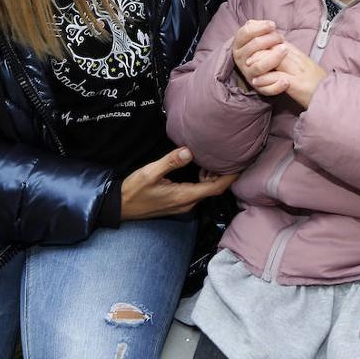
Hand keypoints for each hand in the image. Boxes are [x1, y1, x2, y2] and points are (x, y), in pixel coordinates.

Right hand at [118, 147, 236, 220]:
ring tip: (211, 158)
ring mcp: (183, 204)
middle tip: (224, 154)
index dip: (230, 177)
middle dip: (222, 173)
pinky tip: (198, 167)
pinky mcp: (178, 202)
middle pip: (213, 189)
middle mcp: (187, 203)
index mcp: (184, 196)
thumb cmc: (133, 191)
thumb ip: (170, 162)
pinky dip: (202, 179)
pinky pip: (197, 191)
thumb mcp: (149, 173)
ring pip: (206, 190)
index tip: (240, 164)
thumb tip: (189, 151)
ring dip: (212, 176)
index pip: (216, 188)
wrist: (119, 207)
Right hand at [231, 20, 286, 87]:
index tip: (273, 25)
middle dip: (270, 40)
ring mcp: (248, 74)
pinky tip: (287, 81)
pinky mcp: (258, 87)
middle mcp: (241, 60)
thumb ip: (258, 26)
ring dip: (273, 58)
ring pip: (259, 67)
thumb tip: (269, 25)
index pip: (246, 33)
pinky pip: (266, 89)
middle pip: (254, 47)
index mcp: (238, 45)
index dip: (260, 28)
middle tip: (282, 38)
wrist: (260, 68)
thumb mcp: (254, 34)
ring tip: (286, 50)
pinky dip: (276, 86)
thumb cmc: (259, 47)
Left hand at [250, 42, 326, 107]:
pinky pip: (277, 77)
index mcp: (299, 55)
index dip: (264, 43)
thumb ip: (291, 59)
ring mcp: (298, 71)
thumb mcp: (304, 67)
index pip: (278, 41)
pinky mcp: (297, 84)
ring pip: (274, 59)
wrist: (330, 97)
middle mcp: (298, 60)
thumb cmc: (317, 85)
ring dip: (259, 64)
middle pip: (275, 48)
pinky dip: (265, 79)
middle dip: (258, 52)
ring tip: (250, 70)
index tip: (253, 48)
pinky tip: (257, 82)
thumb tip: (276, 53)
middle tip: (247, 59)